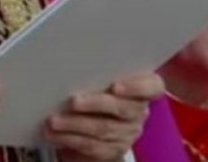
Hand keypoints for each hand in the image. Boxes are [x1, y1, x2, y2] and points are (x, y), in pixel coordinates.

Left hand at [46, 71, 163, 161]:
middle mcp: (139, 111)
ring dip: (75, 125)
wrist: (97, 119)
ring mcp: (128, 132)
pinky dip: (71, 139)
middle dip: (95, 104)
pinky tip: (55, 135)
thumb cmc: (98, 88)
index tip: (116, 86)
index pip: (153, 87)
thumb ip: (98, 71)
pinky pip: (93, 146)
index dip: (136, 87)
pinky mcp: (114, 149)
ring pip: (103, 129)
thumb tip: (73, 58)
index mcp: (144, 88)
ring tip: (54, 120)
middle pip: (122, 108)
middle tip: (73, 101)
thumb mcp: (102, 76)